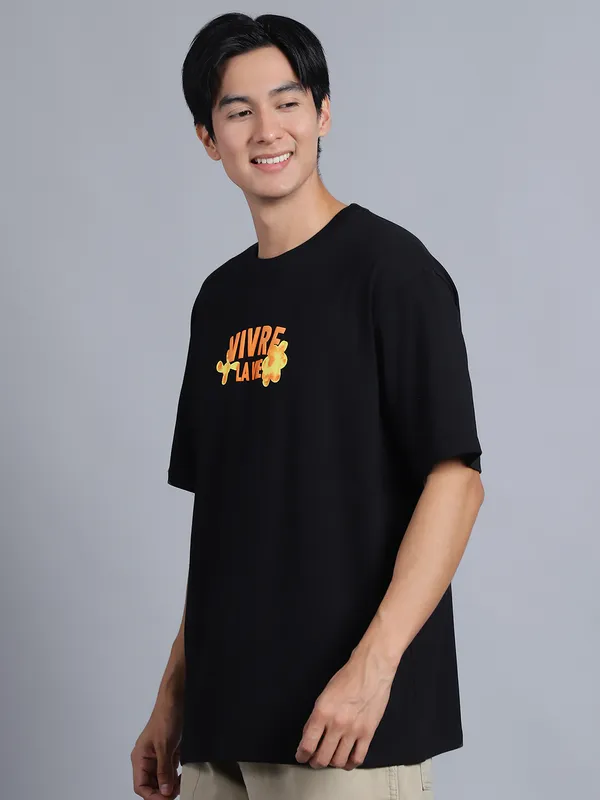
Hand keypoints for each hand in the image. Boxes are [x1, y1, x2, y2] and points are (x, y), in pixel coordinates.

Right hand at [131, 700, 182, 798]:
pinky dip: (175, 776)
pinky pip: (169, 771)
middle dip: (163, 791)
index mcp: (139, 758)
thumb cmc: (165, 717)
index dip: (152, 796)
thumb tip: (164, 791)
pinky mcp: (167, 753)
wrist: (175, 700)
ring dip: (170, 784)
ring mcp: (157, 756)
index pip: (141, 786)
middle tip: (177, 792)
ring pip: (161, 780)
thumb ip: (164, 770)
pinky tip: (182, 775)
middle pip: (151, 785)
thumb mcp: (165, 746)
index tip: (166, 799)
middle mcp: (146, 759)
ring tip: (180, 784)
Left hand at [295, 648, 396, 769]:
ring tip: (330, 759)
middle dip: (315, 762)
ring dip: (332, 763)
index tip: (301, 756)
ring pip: (339, 761)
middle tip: (314, 760)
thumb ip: (316, 717)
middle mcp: (337, 724)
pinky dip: (350, 764)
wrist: (371, 671)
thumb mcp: (324, 695)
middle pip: (322, 758)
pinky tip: (346, 760)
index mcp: (322, 712)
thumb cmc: (347, 678)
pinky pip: (358, 758)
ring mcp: (354, 730)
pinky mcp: (368, 733)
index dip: (302, 755)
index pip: (308, 744)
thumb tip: (309, 735)